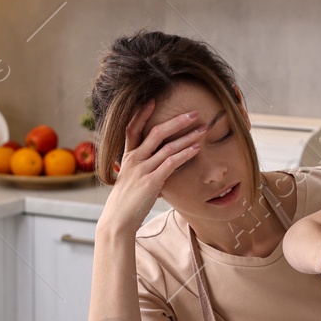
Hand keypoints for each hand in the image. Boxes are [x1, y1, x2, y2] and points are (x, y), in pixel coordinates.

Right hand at [100, 101, 206, 234]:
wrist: (118, 220)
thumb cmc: (126, 202)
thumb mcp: (131, 180)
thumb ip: (143, 169)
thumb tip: (160, 167)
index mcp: (127, 157)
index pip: (132, 129)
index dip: (142, 114)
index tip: (153, 100)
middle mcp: (134, 159)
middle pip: (155, 132)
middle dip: (177, 121)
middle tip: (194, 113)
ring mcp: (142, 169)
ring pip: (167, 146)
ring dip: (187, 136)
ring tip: (203, 129)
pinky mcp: (151, 181)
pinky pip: (171, 163)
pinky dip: (185, 154)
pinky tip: (197, 149)